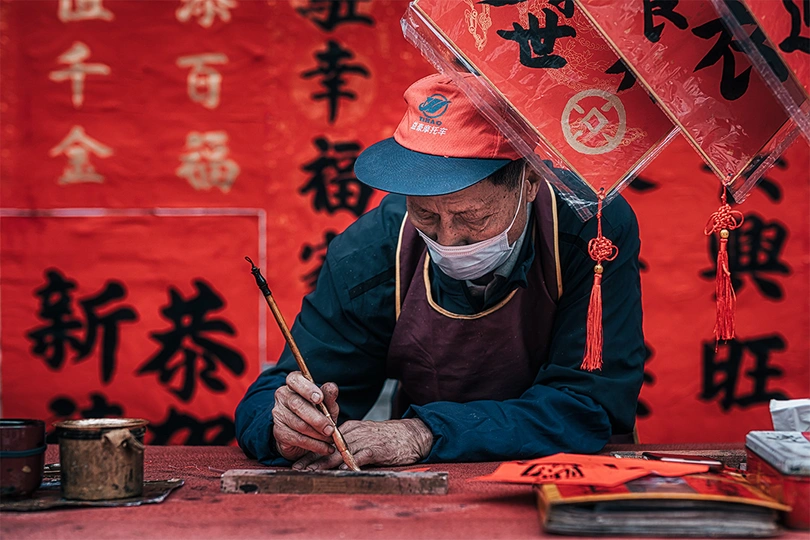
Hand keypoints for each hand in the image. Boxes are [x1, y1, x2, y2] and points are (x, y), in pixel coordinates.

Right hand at [272, 371, 339, 461]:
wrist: (302, 435)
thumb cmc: (316, 413)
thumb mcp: (326, 404)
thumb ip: (329, 396)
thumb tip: (332, 387)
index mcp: (294, 384)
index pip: (294, 380)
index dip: (307, 388)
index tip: (320, 399)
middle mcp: (283, 396)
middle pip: (297, 405)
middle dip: (316, 418)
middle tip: (330, 429)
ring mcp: (279, 414)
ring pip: (298, 424)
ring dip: (318, 434)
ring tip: (331, 439)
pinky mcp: (279, 432)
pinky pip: (298, 439)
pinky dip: (315, 445)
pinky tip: (326, 448)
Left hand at [292, 418, 433, 470]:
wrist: (413, 434)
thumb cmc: (388, 438)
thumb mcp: (366, 436)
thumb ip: (350, 444)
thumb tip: (333, 459)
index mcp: (350, 428)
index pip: (325, 442)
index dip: (311, 454)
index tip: (297, 465)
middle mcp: (355, 432)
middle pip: (329, 447)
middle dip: (312, 460)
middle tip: (297, 470)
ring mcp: (366, 439)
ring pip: (341, 451)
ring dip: (325, 464)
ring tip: (312, 473)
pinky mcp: (378, 448)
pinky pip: (361, 455)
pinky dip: (351, 463)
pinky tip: (341, 470)